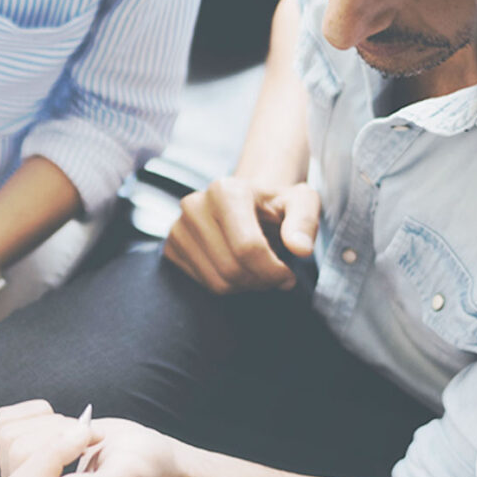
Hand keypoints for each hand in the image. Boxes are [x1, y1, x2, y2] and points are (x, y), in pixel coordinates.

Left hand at [0, 400, 193, 476]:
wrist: (142, 459)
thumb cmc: (144, 475)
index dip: (53, 456)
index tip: (87, 437)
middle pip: (16, 458)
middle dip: (57, 437)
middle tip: (91, 438)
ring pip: (10, 438)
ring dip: (53, 427)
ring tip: (83, 439)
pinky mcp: (13, 456)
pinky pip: (5, 422)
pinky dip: (36, 414)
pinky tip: (61, 428)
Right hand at [162, 177, 319, 293]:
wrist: (248, 201)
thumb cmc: (275, 204)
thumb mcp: (302, 203)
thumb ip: (305, 222)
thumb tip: (300, 248)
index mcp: (225, 190)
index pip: (248, 248)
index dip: (273, 271)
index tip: (287, 274)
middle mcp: (195, 205)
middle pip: (232, 268)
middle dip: (260, 281)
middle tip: (275, 274)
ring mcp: (178, 227)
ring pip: (217, 282)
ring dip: (245, 285)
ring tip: (258, 270)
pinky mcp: (171, 247)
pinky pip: (203, 284)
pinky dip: (226, 285)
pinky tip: (237, 268)